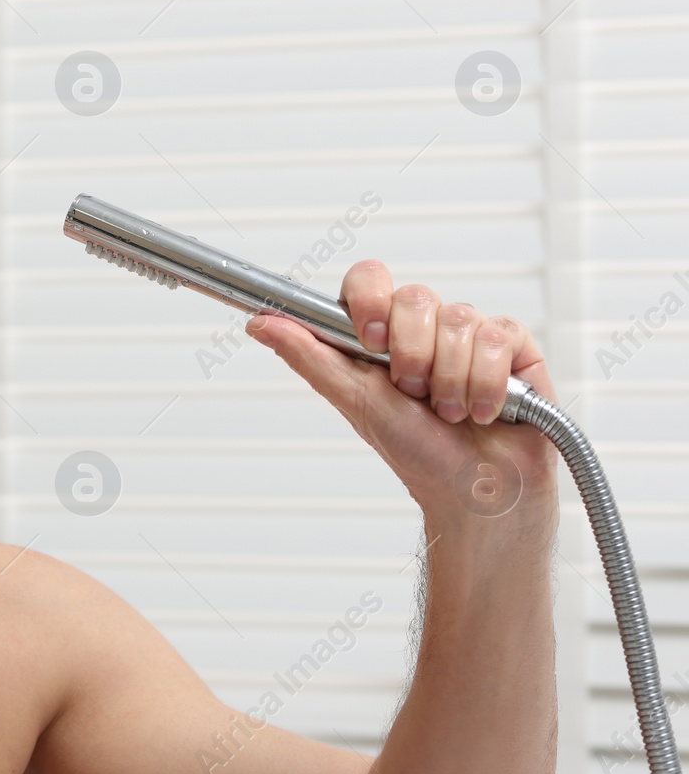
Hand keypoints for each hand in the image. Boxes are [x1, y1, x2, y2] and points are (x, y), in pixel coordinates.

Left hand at [245, 259, 559, 524]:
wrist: (476, 494)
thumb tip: (259, 322)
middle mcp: (425, 328)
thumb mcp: (354, 401)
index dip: (370, 299)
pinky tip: (488, 410)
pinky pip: (500, 335)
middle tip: (414, 394)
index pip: (369, 279)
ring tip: (451, 412)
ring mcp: (470, 335)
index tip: (370, 338)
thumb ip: (309, 357)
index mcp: (382, 333)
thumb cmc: (415, 452)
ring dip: (450, 379)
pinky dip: (488, 383)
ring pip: (460, 319)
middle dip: (413, 356)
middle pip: (415, 297)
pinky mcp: (513, 347)